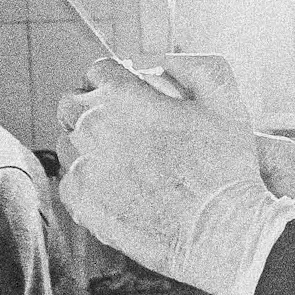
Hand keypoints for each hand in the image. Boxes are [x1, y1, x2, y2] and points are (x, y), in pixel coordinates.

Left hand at [58, 55, 294, 294]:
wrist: (223, 233)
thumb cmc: (229, 165)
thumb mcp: (225, 99)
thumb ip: (193, 66)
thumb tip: (161, 61)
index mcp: (123, 96)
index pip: (98, 70)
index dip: (115, 78)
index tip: (128, 91)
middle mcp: (94, 127)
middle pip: (70, 102)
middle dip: (90, 105)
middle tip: (117, 122)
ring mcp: (85, 167)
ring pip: (66, 143)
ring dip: (85, 143)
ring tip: (118, 157)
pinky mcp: (83, 204)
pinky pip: (68, 181)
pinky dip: (85, 180)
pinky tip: (112, 186)